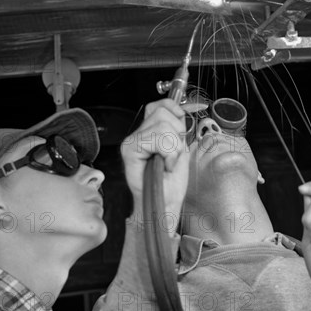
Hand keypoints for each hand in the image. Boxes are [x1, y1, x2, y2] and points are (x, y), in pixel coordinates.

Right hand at [121, 99, 188, 221]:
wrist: (164, 205)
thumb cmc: (170, 184)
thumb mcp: (180, 149)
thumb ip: (177, 127)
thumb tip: (180, 108)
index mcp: (148, 131)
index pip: (164, 106)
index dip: (178, 120)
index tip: (178, 141)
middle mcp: (136, 134)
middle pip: (164, 113)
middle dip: (177, 136)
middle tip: (172, 156)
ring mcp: (131, 141)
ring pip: (163, 125)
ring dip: (174, 146)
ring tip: (167, 161)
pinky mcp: (129, 149)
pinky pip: (160, 138)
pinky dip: (170, 152)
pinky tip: (164, 163)